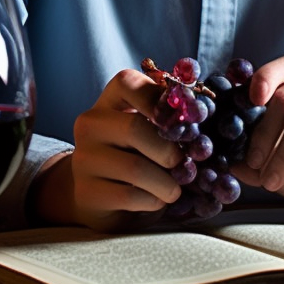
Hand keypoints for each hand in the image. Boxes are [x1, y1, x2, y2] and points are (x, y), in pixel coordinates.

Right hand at [30, 69, 183, 230]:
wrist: (103, 195)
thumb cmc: (138, 154)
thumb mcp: (150, 130)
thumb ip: (168, 119)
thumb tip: (199, 118)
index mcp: (110, 100)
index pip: (128, 83)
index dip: (159, 99)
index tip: (182, 121)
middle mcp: (91, 123)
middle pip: (134, 128)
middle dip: (169, 151)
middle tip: (184, 166)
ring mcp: (84, 158)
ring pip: (134, 168)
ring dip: (166, 184)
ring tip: (175, 190)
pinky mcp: (86, 192)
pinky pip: (129, 196)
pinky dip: (153, 201)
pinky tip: (156, 200)